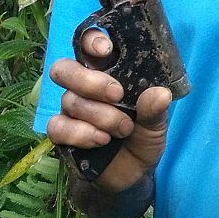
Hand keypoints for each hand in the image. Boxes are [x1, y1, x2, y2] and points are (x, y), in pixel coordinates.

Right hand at [45, 29, 171, 192]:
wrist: (130, 176)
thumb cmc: (142, 138)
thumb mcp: (157, 124)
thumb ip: (156, 110)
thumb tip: (160, 94)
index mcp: (108, 74)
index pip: (88, 47)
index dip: (90, 41)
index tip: (106, 50)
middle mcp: (84, 88)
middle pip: (65, 69)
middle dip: (90, 80)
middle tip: (117, 95)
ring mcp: (70, 110)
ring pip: (69, 100)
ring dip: (100, 115)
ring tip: (124, 129)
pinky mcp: (61, 134)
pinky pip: (58, 126)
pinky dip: (82, 133)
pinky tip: (101, 141)